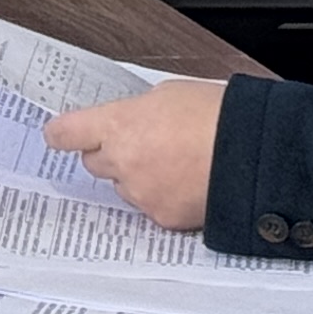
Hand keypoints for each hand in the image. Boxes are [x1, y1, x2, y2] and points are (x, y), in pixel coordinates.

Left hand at [44, 78, 226, 228]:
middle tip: (138, 143)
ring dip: (136, 177)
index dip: (61, 134)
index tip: (57, 135)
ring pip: (123, 187)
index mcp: (118, 125)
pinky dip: (162, 198)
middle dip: (109, 154)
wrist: (255, 155)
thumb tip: (130, 120)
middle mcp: (123, 163)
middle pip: (94, 163)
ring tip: (174, 162)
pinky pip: (150, 207)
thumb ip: (138, 111)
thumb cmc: (218, 116)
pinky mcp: (163, 218)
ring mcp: (142, 194)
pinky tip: (187, 183)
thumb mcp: (169, 95)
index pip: (67, 133)